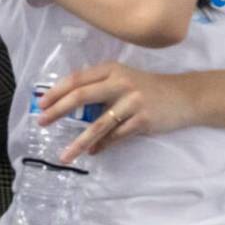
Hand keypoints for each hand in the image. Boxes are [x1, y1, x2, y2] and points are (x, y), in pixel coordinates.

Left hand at [38, 62, 194, 162]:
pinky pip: (115, 136)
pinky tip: (93, 152)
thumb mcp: (125, 79)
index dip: (57, 91)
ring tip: (65, 155)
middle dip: (58, 111)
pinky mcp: (142, 119)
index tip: (41, 104)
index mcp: (113, 70)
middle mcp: (121, 82)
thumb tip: (68, 104)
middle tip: (42, 123)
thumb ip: (101, 87)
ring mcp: (132, 101)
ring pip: (97, 125)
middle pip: (82, 96)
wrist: (183, 96)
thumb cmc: (149, 88)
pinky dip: (102, 146)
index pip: (78, 79)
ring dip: (78, 142)